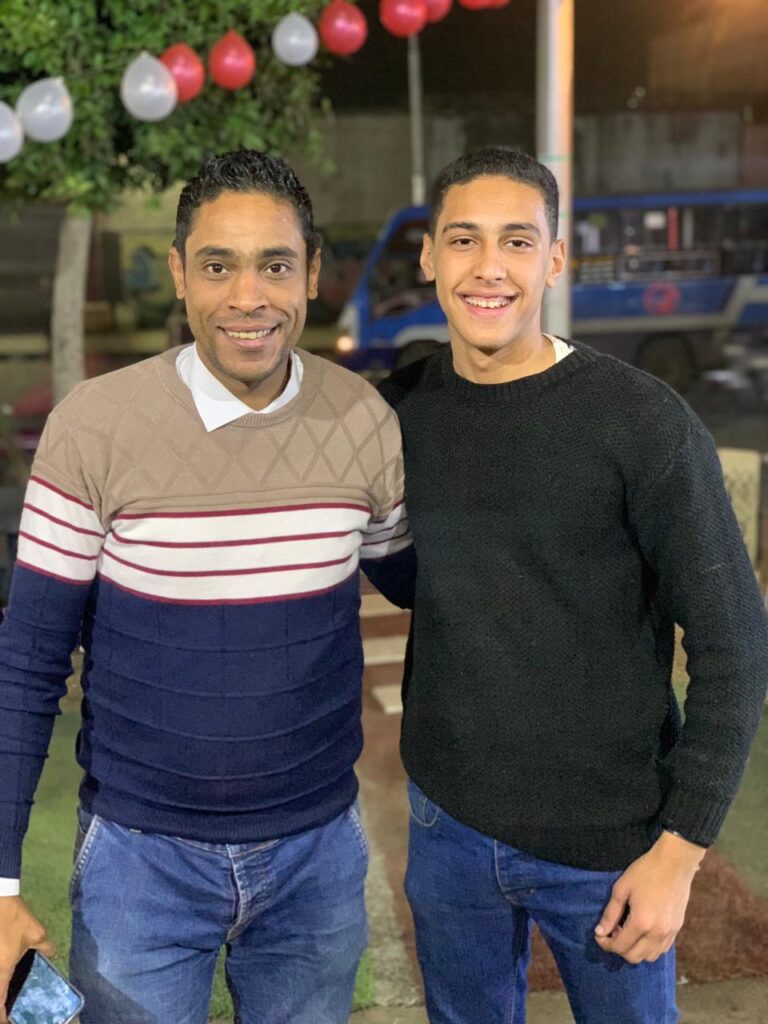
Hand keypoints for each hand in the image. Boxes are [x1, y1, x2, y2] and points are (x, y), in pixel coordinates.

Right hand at [0, 897, 54, 1022]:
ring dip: (0, 986)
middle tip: (7, 1006)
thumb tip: (53, 953)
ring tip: (6, 988)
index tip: (9, 1020)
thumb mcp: (36, 933)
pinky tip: (5, 969)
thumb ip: (46, 947)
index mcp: (1, 971)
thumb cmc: (15, 919)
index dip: (2, 1016)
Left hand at [594, 830, 704, 963]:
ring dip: (635, 950)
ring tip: (628, 930)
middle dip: (619, 948)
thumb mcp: (621, 889)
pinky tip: (642, 931)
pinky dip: (649, 948)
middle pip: (634, 957)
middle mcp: (657, 933)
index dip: (606, 944)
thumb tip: (600, 931)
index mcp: (641, 922)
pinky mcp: (677, 929)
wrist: (674, 864)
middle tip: (613, 930)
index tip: (599, 934)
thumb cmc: (645, 872)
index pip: (620, 947)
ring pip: (649, 957)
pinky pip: (661, 949)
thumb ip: (611, 913)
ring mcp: (669, 933)